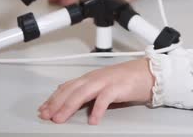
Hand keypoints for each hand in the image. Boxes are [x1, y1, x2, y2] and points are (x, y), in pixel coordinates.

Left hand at [38, 58, 154, 124]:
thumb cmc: (129, 79)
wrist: (149, 73)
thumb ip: (89, 89)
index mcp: (91, 77)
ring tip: (61, 119)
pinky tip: (92, 120)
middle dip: (56, 103)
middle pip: (71, 90)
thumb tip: (74, 98)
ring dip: (69, 106)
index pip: (67, 87)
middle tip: (47, 115)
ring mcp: (106, 81)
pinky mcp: (118, 87)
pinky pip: (104, 99)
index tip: (43, 109)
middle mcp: (95, 78)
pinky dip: (97, 110)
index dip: (53, 98)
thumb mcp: (104, 83)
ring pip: (82, 93)